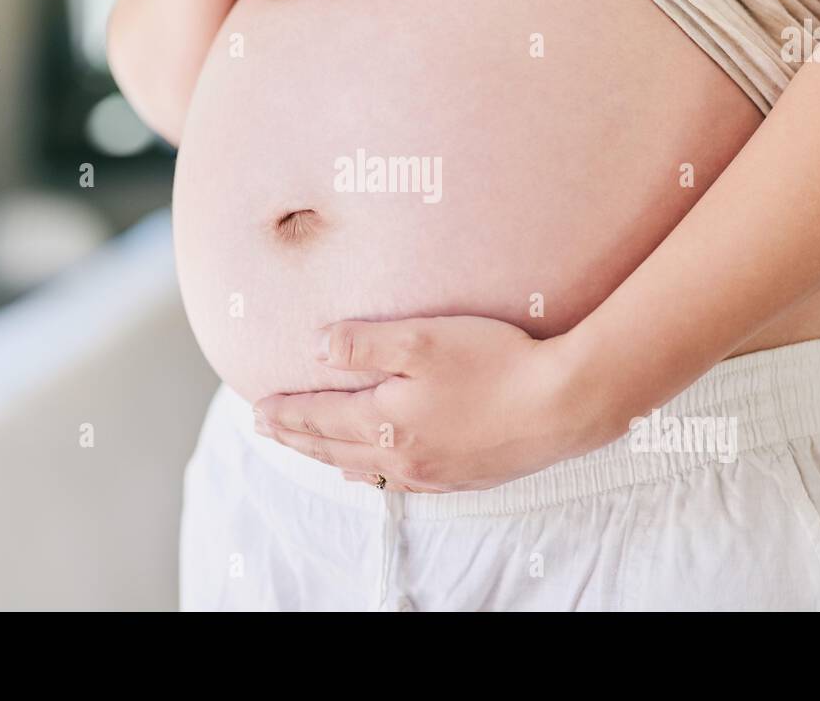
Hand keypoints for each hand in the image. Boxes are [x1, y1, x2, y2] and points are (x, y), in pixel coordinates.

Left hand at [252, 316, 589, 492]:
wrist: (562, 405)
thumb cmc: (495, 363)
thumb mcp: (422, 338)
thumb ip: (363, 342)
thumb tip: (315, 348)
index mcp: (385, 421)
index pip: (320, 417)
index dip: (286, 412)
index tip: (257, 408)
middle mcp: (401, 456)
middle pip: (333, 448)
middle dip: (295, 437)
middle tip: (265, 429)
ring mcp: (432, 472)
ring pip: (360, 467)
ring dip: (325, 456)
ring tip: (305, 448)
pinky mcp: (461, 477)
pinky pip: (396, 482)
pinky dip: (367, 474)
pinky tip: (366, 472)